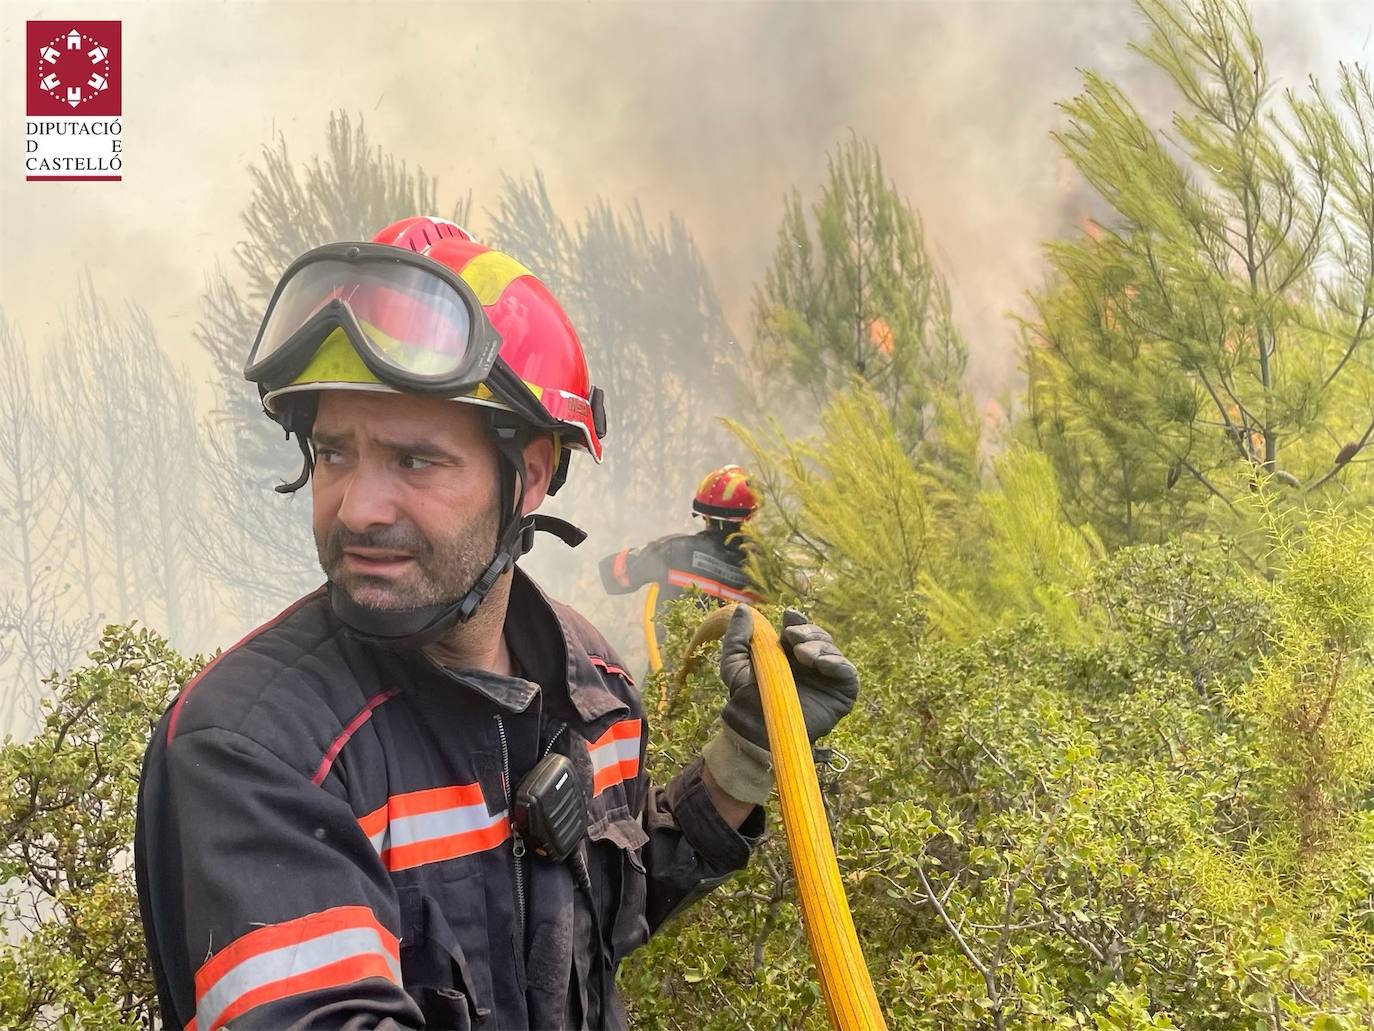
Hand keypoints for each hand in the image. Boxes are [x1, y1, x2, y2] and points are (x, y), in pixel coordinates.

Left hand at [703, 607, 858, 806]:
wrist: (755, 730)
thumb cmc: (744, 700)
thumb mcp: (734, 664)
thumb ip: (737, 637)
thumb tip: (744, 609)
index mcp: (789, 655)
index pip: (801, 630)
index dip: (798, 621)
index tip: (789, 617)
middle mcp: (811, 665)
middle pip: (819, 637)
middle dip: (808, 632)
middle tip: (793, 637)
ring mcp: (828, 679)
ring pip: (833, 651)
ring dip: (820, 646)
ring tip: (802, 654)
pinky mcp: (842, 695)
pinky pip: (848, 673)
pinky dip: (838, 663)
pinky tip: (822, 663)